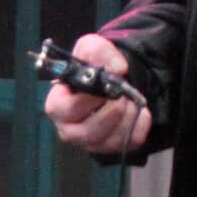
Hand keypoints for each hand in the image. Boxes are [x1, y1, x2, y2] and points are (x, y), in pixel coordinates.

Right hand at [43, 33, 151, 154]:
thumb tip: (118, 69)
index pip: (64, 110)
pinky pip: (129, 142)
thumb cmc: (93, 69)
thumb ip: (100, 51)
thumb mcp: (91, 48)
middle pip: (88, 132)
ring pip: (109, 140)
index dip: (87, 100)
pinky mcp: (109, 147)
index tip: (103, 87)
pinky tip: (138, 110)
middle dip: (112, 111)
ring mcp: (89, 142)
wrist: (111, 82)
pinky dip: (140, 124)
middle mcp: (68, 128)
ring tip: (130, 99)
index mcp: (57, 105)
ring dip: (127, 116)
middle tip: (122, 94)